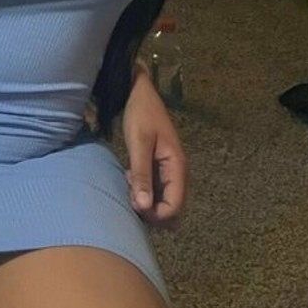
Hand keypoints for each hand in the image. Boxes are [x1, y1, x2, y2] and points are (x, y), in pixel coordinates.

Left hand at [121, 64, 186, 228]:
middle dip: (152, 212)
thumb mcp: (139, 143)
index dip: (156, 215)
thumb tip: (144, 207)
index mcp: (177, 167)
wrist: (138, 92)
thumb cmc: (140, 114)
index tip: (134, 206)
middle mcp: (177, 173)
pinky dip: (144, 193)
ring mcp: (169, 171)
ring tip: (130, 187)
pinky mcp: (159, 169)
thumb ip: (141, 174)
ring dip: (148, 204)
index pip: (175, 207)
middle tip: (131, 197)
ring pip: (164, 202)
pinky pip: (156, 192)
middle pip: (173, 209)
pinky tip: (129, 181)